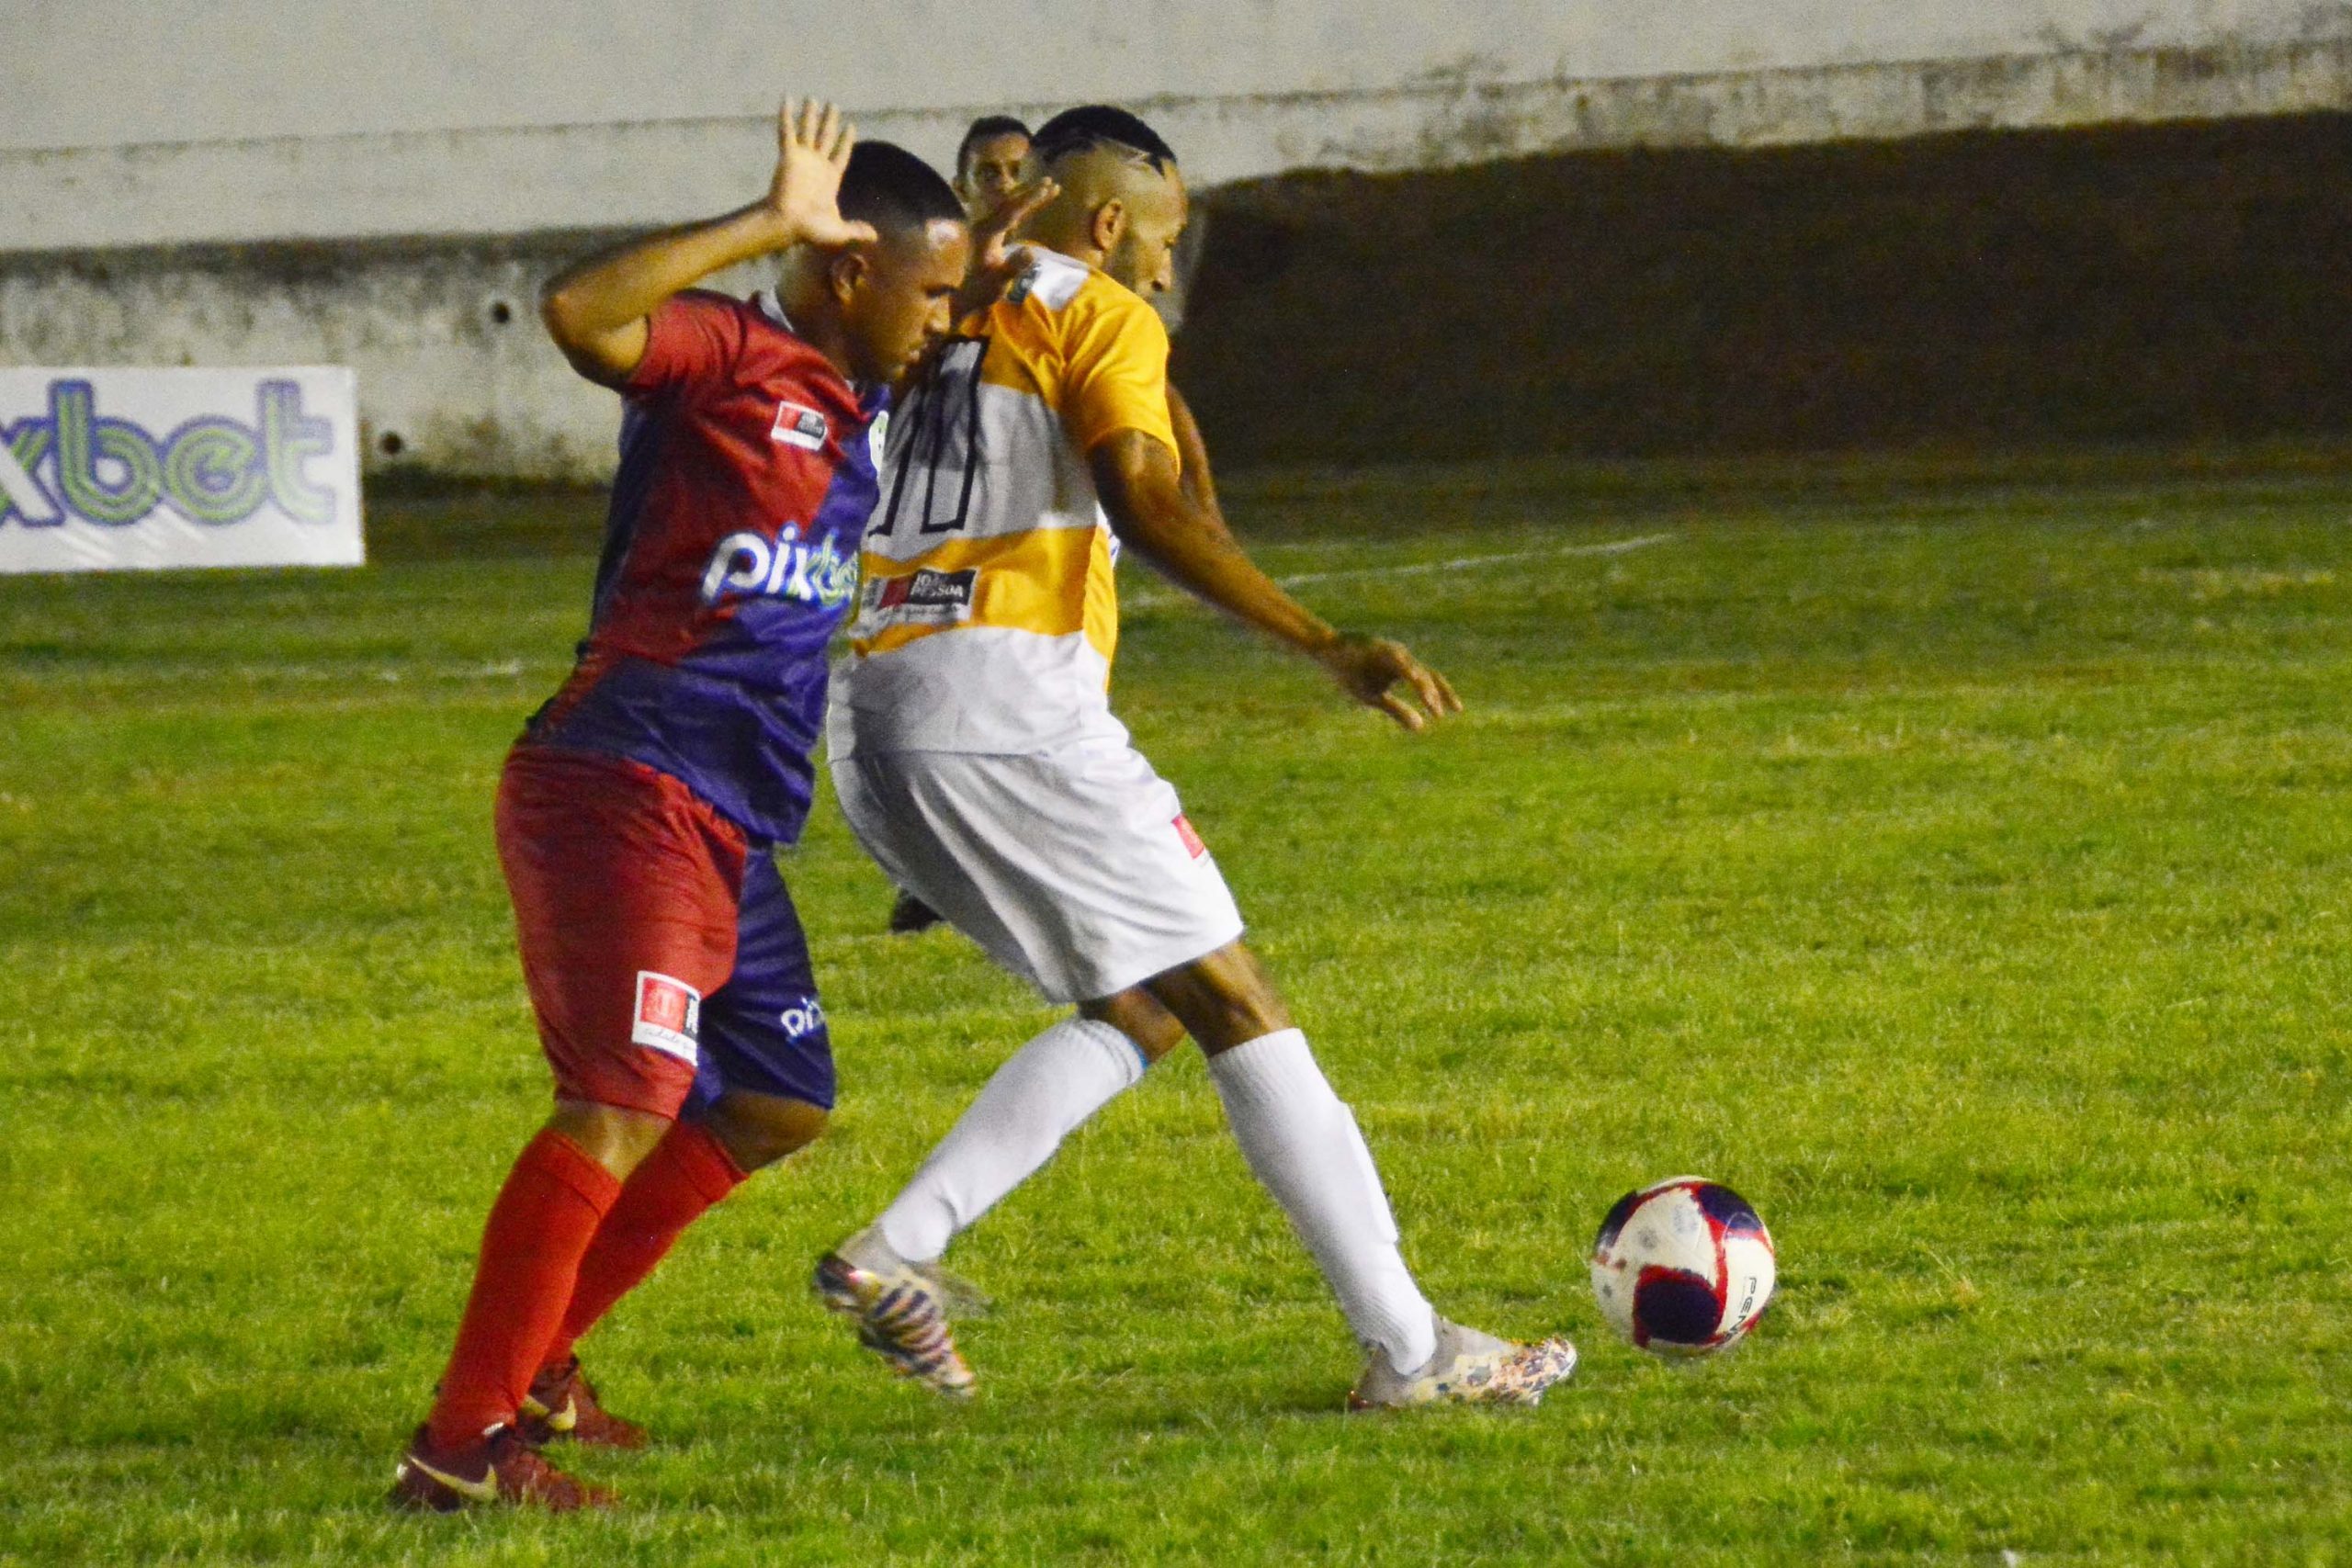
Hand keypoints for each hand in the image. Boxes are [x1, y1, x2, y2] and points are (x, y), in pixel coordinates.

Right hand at [763, 98, 878, 249]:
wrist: (789, 224)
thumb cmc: (811, 230)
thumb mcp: (839, 231)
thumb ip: (857, 230)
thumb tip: (875, 237)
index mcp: (831, 177)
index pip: (840, 153)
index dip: (845, 141)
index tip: (851, 126)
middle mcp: (817, 164)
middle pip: (826, 136)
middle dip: (830, 121)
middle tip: (833, 104)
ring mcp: (803, 158)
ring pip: (808, 130)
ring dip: (810, 114)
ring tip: (813, 98)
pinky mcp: (789, 156)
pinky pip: (787, 132)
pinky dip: (786, 115)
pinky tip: (787, 99)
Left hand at [956, 177, 1058, 315]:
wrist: (971, 293)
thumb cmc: (985, 289)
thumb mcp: (1000, 281)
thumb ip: (1014, 267)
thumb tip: (1031, 252)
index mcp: (986, 233)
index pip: (1010, 211)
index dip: (1029, 200)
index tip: (1046, 190)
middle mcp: (985, 224)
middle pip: (1011, 202)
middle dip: (1031, 191)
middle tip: (1052, 182)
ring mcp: (988, 226)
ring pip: (1011, 204)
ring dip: (1030, 195)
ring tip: (1051, 186)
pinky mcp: (993, 229)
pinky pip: (1011, 213)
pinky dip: (1027, 206)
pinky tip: (1040, 201)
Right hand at [1315, 633, 1462, 731]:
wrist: (1328, 652)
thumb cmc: (1351, 673)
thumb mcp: (1375, 697)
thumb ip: (1396, 710)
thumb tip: (1419, 728)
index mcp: (1403, 669)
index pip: (1430, 680)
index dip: (1444, 694)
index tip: (1457, 711)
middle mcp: (1402, 658)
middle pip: (1428, 674)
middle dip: (1440, 693)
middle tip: (1455, 710)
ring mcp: (1391, 651)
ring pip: (1415, 669)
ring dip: (1424, 686)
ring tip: (1432, 702)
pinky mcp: (1379, 648)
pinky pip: (1397, 661)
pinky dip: (1407, 670)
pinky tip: (1414, 678)